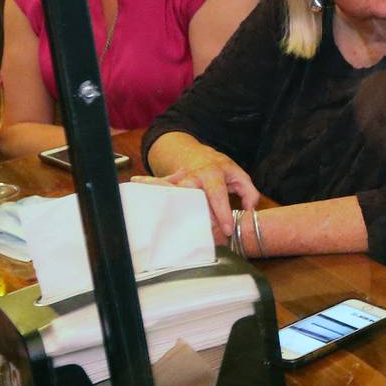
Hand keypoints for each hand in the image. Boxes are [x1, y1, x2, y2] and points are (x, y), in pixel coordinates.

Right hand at [133, 146, 257, 241]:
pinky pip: (158, 185)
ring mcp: (179, 178)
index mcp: (213, 174)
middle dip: (198, 214)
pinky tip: (135, 183)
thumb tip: (250, 212)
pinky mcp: (169, 182)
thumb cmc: (220, 169)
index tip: (227, 229)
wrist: (198, 154)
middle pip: (193, 197)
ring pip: (175, 192)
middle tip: (203, 232)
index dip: (223, 213)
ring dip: (172, 204)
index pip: (218, 195)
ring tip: (165, 214)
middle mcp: (194, 176)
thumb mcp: (240, 176)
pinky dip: (148, 184)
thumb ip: (249, 194)